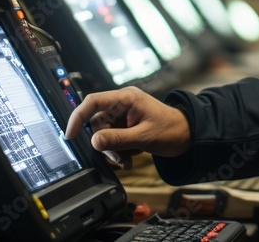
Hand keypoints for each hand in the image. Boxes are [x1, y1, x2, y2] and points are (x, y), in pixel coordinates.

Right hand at [64, 86, 190, 158]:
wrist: (188, 136)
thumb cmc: (171, 130)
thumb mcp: (143, 137)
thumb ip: (117, 139)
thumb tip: (93, 141)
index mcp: (126, 98)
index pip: (93, 102)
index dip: (78, 116)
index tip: (70, 135)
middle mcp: (122, 104)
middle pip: (97, 123)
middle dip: (104, 143)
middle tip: (118, 157)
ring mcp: (124, 115)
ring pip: (103, 134)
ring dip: (112, 150)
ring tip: (127, 159)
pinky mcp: (126, 126)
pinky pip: (112, 139)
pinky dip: (118, 151)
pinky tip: (129, 158)